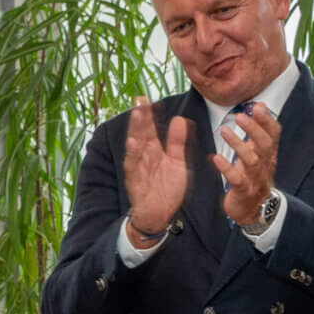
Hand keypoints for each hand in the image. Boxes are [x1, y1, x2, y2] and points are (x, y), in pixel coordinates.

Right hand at [122, 96, 191, 242]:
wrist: (160, 215)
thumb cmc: (167, 189)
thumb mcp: (177, 162)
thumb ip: (177, 142)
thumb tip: (180, 120)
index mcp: (154, 150)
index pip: (151, 129)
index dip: (150, 114)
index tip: (148, 99)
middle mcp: (144, 156)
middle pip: (142, 133)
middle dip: (141, 117)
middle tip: (140, 99)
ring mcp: (138, 168)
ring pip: (136, 146)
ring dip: (136, 130)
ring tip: (137, 114)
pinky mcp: (135, 181)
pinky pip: (133, 166)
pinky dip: (133, 154)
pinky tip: (134, 142)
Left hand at [214, 103, 282, 228]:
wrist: (253, 210)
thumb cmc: (253, 177)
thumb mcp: (258, 153)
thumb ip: (258, 130)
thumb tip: (260, 105)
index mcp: (269, 154)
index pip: (274, 134)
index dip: (268, 121)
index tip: (258, 106)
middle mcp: (265, 165)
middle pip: (265, 145)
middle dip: (254, 129)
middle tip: (240, 116)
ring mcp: (255, 179)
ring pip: (251, 161)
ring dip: (238, 145)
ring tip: (224, 131)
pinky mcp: (243, 191)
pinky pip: (237, 180)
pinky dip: (227, 169)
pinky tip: (216, 158)